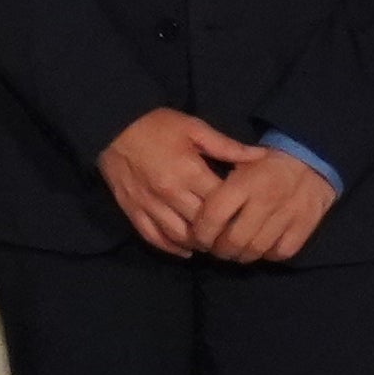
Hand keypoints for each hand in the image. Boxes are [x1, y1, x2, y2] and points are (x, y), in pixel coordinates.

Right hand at [97, 108, 254, 257]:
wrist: (111, 126)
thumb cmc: (157, 125)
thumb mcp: (195, 128)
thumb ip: (228, 147)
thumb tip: (262, 158)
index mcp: (190, 172)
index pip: (223, 202)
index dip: (240, 211)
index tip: (252, 214)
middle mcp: (170, 194)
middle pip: (204, 225)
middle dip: (221, 232)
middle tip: (236, 233)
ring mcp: (150, 205)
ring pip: (180, 236)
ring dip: (199, 243)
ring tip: (213, 242)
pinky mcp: (133, 211)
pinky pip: (153, 238)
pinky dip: (171, 248)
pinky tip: (186, 250)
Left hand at [193, 145, 338, 265]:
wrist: (311, 159)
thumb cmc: (264, 164)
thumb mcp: (236, 163)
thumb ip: (216, 184)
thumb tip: (193, 210)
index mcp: (244, 182)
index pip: (214, 215)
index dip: (201, 232)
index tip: (198, 236)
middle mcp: (265, 200)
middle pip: (234, 239)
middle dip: (219, 250)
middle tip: (215, 249)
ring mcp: (287, 214)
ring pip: (256, 249)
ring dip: (241, 256)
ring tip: (234, 252)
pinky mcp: (305, 225)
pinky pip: (281, 252)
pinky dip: (268, 255)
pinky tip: (260, 248)